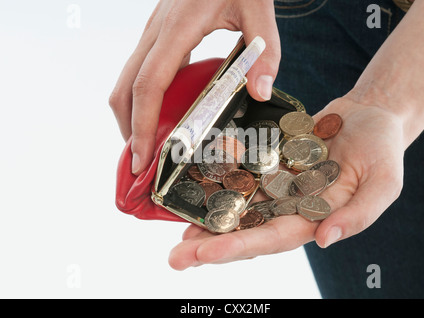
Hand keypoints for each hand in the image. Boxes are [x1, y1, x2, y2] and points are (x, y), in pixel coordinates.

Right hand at [109, 0, 280, 174]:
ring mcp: (154, 33)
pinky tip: (162, 115)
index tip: (141, 157)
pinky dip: (142, 100)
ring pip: (127, 80)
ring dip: (131, 115)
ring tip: (149, 145)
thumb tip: (259, 93)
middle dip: (128, 128)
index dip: (141, 124)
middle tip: (140, 162)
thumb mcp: (258, 8)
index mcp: (177, 28)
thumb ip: (264, 52)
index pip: (150, 85)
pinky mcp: (159, 35)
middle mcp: (156, 32)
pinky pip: (141, 73)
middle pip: (125, 88)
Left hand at [168, 97, 404, 269]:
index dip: (239, 246)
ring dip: (205, 218)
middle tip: (175, 258)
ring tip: (172, 229)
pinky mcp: (267, 161)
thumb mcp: (383, 183)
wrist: (369, 115)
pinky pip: (239, 172)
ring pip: (235, 205)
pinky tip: (192, 186)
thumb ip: (359, 214)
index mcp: (313, 218)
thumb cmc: (381, 150)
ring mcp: (275, 184)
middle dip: (210, 244)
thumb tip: (326, 239)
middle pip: (244, 230)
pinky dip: (216, 181)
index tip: (205, 253)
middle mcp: (288, 206)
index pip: (271, 239)